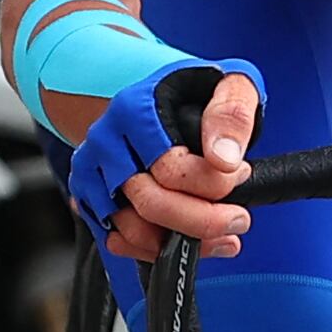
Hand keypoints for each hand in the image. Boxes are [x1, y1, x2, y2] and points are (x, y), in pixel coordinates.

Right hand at [70, 68, 258, 266]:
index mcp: (135, 110)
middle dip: (203, 221)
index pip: (171, 169)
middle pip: (150, 203)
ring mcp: (94, 172)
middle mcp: (107, 141)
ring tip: (220, 235)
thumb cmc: (192, 92)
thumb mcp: (228, 83)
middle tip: (238, 219)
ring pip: (132, 229)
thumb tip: (224, 158)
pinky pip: (117, 240)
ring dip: (182, 242)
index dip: (215, 183)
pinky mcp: (90, 196)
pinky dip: (154, 249)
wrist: (154, 95)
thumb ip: (232, 113)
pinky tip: (184, 238)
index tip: (241, 174)